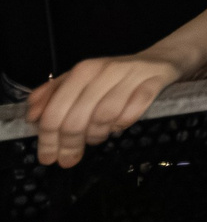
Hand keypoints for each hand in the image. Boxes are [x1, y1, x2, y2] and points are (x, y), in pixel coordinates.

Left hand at [25, 52, 184, 166]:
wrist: (159, 61)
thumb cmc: (114, 77)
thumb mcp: (80, 81)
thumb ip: (53, 95)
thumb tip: (32, 116)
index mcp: (82, 71)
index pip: (55, 111)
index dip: (48, 139)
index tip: (47, 158)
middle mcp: (104, 71)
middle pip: (77, 119)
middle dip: (70, 145)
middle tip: (68, 160)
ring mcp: (130, 76)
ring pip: (104, 118)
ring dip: (97, 135)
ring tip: (96, 138)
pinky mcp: (153, 83)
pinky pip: (132, 113)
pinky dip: (122, 125)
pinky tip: (118, 127)